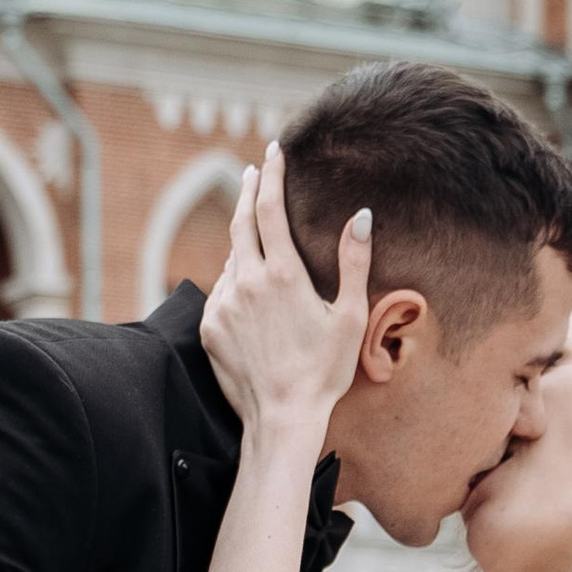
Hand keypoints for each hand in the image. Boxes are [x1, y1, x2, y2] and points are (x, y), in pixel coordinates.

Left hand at [200, 141, 372, 442]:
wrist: (281, 419)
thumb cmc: (323, 372)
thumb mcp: (349, 317)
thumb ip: (354, 262)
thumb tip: (361, 215)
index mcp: (283, 275)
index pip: (271, 209)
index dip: (273, 176)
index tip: (273, 152)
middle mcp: (246, 282)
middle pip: (241, 223)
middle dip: (249, 192)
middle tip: (254, 172)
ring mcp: (223, 304)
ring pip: (231, 260)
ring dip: (245, 249)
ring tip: (263, 252)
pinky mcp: (210, 327)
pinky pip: (222, 292)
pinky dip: (235, 284)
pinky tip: (251, 298)